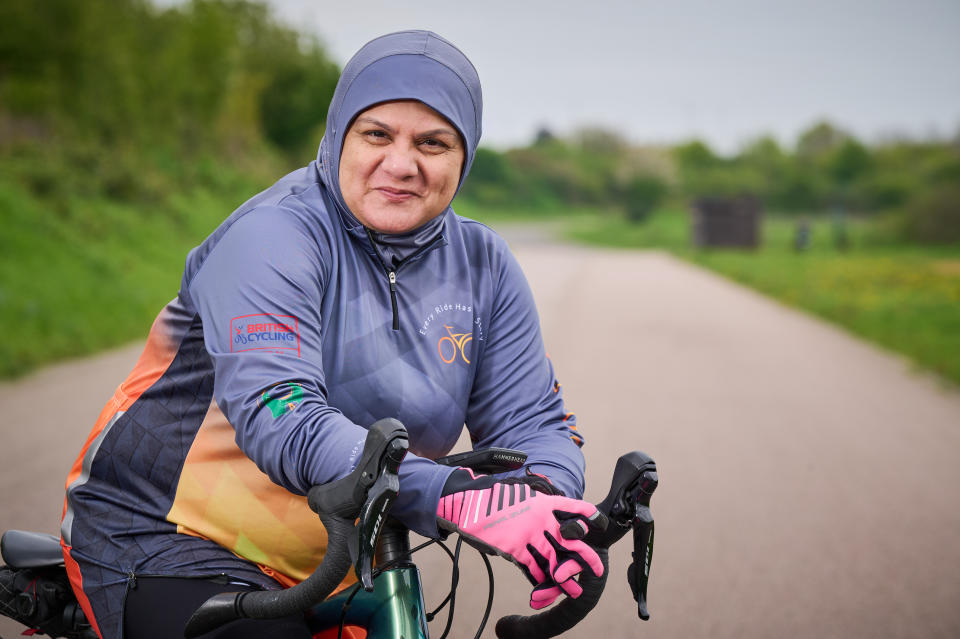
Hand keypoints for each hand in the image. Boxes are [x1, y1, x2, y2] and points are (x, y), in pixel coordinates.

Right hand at [436, 469, 605, 607]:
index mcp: (544, 502)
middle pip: (571, 541)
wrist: (471, 504)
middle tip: (597, 569)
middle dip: (586, 558)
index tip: (600, 523)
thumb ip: (538, 502)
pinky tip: (544, 584)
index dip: (588, 515)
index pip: (573, 507)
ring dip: (565, 578)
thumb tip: (551, 512)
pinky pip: (533, 567)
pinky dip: (540, 578)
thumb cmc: (494, 497)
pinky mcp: (516, 548)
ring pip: (554, 560)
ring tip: (574, 590)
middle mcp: (541, 518)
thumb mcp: (522, 493)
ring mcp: (529, 534)